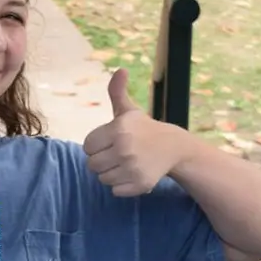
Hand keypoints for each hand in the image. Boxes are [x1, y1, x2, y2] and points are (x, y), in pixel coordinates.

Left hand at [83, 69, 191, 196]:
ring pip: (102, 179)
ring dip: (111, 173)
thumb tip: (120, 70)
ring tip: (125, 163)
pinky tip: (133, 173)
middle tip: (117, 154)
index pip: (87, 147)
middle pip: (92, 165)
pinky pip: (115, 190)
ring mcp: (132, 168)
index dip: (96, 145)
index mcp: (118, 130)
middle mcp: (124, 149)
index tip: (110, 142)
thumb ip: (117, 92)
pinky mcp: (139, 184)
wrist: (173, 147)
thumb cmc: (144, 129)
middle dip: (102, 160)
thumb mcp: (129, 111)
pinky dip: (122, 185)